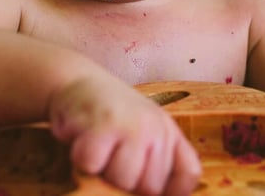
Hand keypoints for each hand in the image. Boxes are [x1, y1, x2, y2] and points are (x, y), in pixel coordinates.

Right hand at [47, 76, 200, 194]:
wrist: (76, 80)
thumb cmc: (109, 115)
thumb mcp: (143, 132)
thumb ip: (155, 161)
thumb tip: (155, 194)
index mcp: (169, 131)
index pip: (188, 174)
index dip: (169, 191)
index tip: (144, 188)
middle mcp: (155, 127)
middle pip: (150, 188)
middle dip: (127, 184)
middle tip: (112, 160)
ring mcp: (130, 126)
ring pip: (122, 181)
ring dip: (103, 173)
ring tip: (99, 150)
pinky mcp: (101, 126)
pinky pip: (92, 166)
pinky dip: (82, 161)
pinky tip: (82, 141)